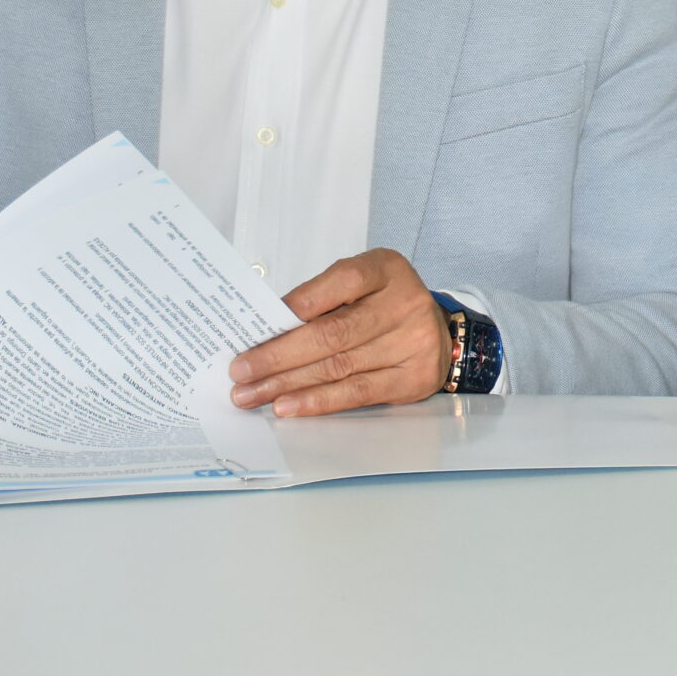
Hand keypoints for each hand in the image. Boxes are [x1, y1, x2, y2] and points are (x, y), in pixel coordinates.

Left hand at [227, 248, 451, 416]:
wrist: (435, 331)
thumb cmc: (382, 304)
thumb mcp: (358, 285)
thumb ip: (320, 299)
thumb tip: (265, 331)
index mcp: (385, 269)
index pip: (340, 282)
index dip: (298, 304)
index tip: (258, 326)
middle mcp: (404, 303)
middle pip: (333, 333)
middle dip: (279, 355)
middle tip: (240, 370)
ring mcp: (412, 342)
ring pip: (339, 367)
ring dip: (288, 384)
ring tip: (252, 394)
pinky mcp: (413, 379)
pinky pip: (357, 393)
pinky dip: (317, 402)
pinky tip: (288, 406)